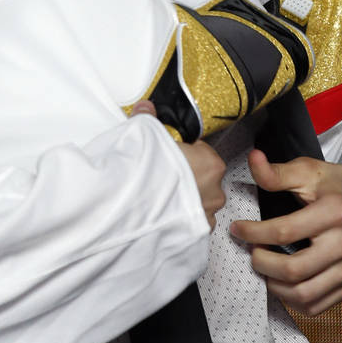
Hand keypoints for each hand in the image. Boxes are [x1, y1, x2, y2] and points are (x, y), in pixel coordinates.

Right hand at [131, 100, 225, 230]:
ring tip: (161, 196)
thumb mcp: (145, 136)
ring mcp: (206, 215)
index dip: (186, 152)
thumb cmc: (142, 176)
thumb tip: (146, 108)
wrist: (126, 211)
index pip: (204, 152)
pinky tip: (164, 213)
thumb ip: (149, 120)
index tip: (170, 155)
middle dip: (187, 176)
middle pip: (205, 178)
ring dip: (186, 199)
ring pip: (200, 202)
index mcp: (210, 164)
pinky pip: (193, 222)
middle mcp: (214, 191)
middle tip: (163, 175)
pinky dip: (181, 219)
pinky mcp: (195, 234)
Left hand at [229, 149, 341, 314]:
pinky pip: (317, 305)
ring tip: (263, 268)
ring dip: (274, 286)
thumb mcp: (311, 171)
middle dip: (261, 263)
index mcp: (336, 212)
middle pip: (293, 269)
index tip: (238, 229)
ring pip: (304, 294)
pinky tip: (282, 283)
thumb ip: (278, 172)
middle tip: (251, 252)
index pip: (285, 231)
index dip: (254, 233)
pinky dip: (293, 300)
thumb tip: (253, 160)